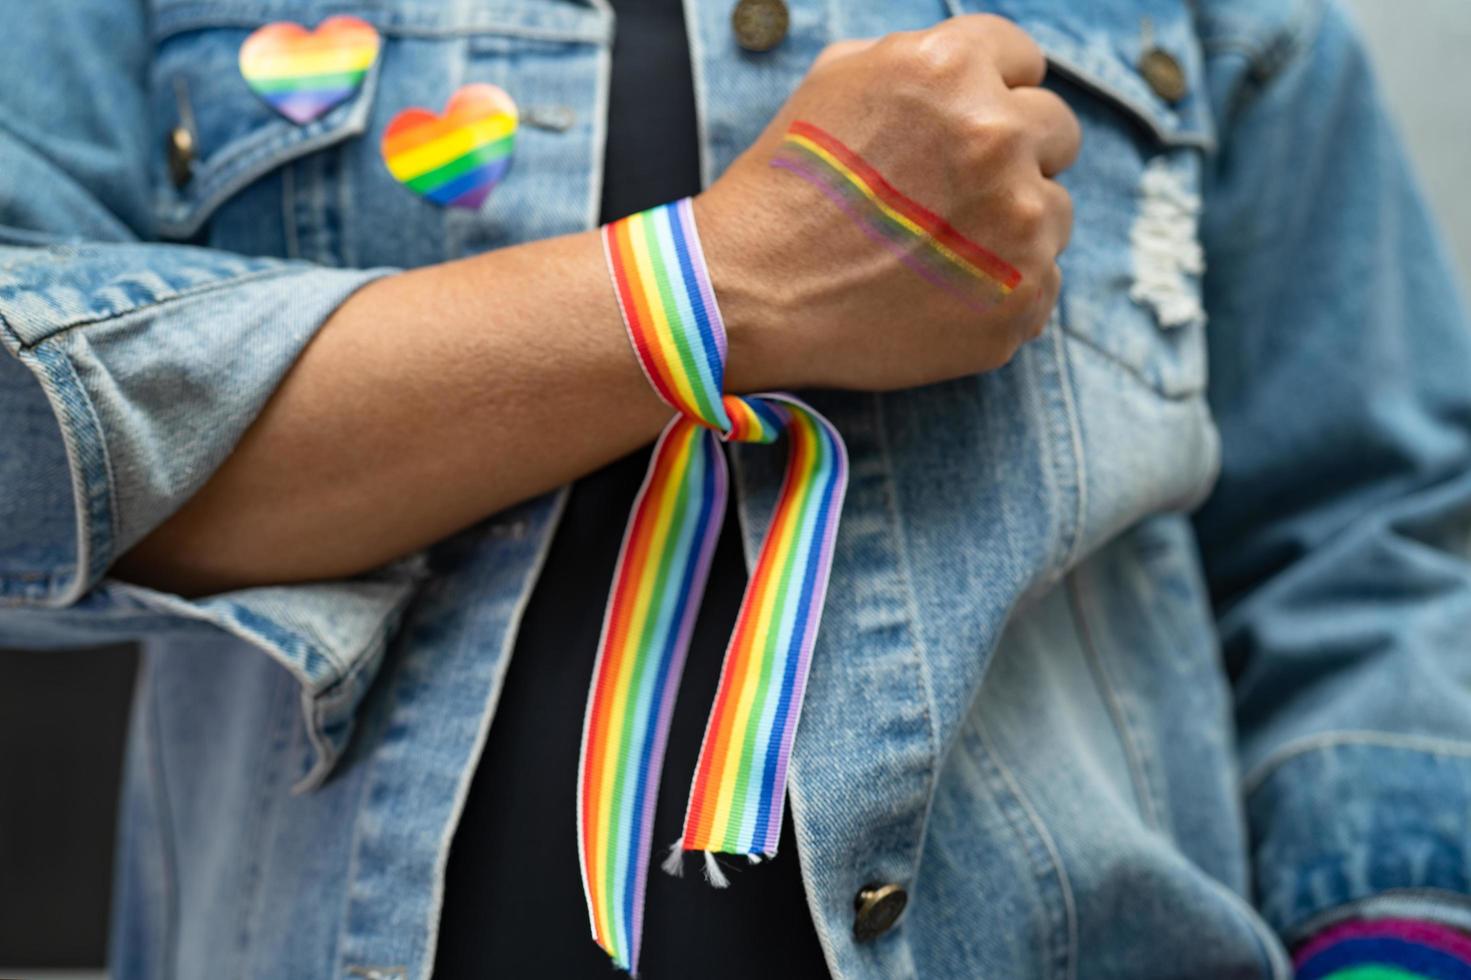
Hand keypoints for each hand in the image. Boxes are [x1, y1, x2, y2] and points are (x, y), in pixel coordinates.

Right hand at [696, 15, 1079, 392]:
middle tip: (951, 196)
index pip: (1025, 62)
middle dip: (1015, 157)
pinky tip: (939, 297)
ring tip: (936, 252)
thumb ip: (916, 59)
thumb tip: (973, 70)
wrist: (748, 296)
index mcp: (953, 68)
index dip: (992, 96)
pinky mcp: (1020, 300)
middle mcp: (998, 136)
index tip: (963, 133)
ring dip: (1013, 227)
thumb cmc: (782, 188)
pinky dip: (1001, 292)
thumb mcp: (834, 80)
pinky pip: (1042, 283)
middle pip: (1057, 132)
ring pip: (1056, 212)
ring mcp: (1019, 224)